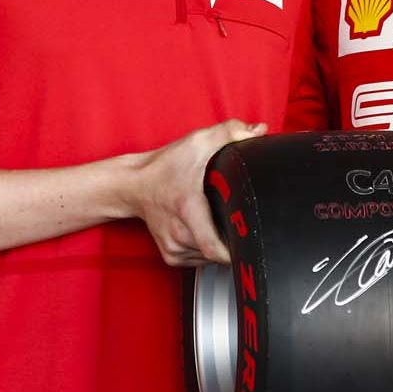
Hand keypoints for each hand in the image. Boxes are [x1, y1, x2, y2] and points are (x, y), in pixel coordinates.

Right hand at [124, 119, 264, 266]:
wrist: (133, 185)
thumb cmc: (163, 167)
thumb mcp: (197, 143)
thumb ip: (230, 132)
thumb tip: (259, 131)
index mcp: (188, 211)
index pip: (216, 250)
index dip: (237, 249)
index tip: (249, 240)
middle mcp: (179, 235)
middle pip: (219, 254)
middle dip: (233, 240)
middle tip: (237, 220)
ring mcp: (174, 248)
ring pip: (209, 259)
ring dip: (219, 244)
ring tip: (218, 221)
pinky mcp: (171, 256)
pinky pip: (198, 260)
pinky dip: (206, 249)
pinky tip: (205, 229)